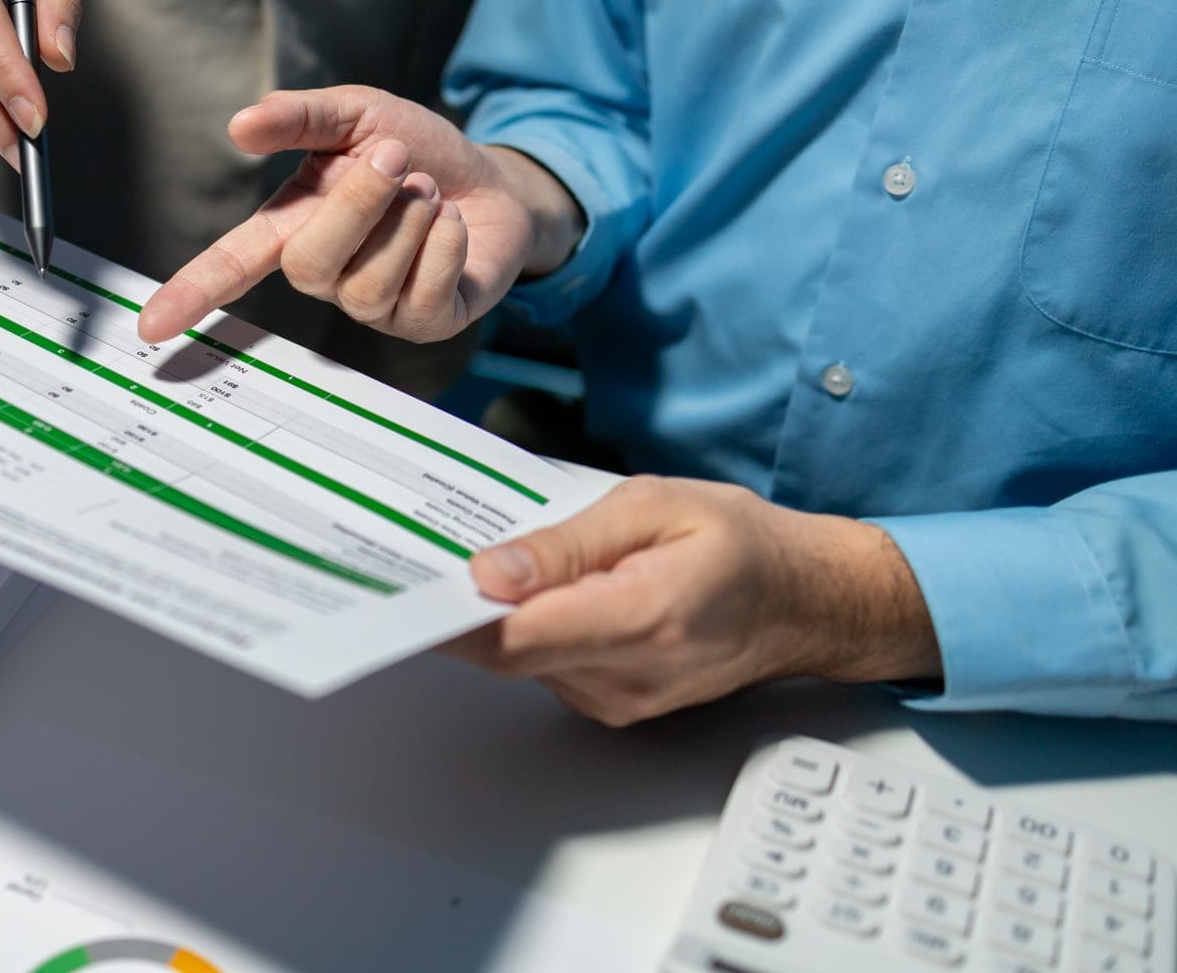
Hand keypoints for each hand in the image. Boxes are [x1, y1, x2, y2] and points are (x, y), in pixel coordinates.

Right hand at [136, 87, 585, 343]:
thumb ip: (301, 118)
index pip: (232, 263)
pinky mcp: (422, 322)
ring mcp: (373, 305)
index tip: (150, 327)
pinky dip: (447, 242)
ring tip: (430, 191)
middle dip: (359, 202)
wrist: (494, 179)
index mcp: (294, 225)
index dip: (193, 292)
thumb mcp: (359, 114)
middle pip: (310, 263)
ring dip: (411, 219)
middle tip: (398, 158)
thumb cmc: (419, 150)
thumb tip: (239, 125)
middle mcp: (326, 273)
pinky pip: (422, 294)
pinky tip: (454, 223)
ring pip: (368, 283)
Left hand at [446, 476, 941, 725]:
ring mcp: (620, 699)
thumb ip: (568, 542)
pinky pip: (550, 666)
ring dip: (504, 614)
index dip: (451, 621)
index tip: (403, 592)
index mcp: (641, 619)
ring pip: (525, 659)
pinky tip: (545, 589)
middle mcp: (626, 676)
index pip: (516, 639)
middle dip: (464, 608)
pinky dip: (535, 628)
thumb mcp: (654, 506)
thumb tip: (492, 570)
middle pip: (509, 654)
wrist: (806, 600)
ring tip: (502, 559)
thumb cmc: (741, 543)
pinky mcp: (615, 703)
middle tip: (419, 558)